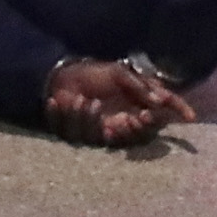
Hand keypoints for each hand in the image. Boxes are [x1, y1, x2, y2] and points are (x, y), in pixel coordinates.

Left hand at [43, 58, 195, 147]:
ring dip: (87, 118)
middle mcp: (111, 130)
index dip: (146, 128)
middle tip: (120, 119)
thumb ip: (138, 86)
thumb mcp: (120, 74)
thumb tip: (161, 100)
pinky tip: (56, 102)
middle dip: (124, 133)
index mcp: (127, 118)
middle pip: (123, 143)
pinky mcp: (69, 133)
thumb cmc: (97, 75)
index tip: (145, 115)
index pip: (145, 132)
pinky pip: (66, 132)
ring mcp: (90, 134)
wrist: (66, 73)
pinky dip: (62, 116)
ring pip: (93, 138)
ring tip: (81, 99)